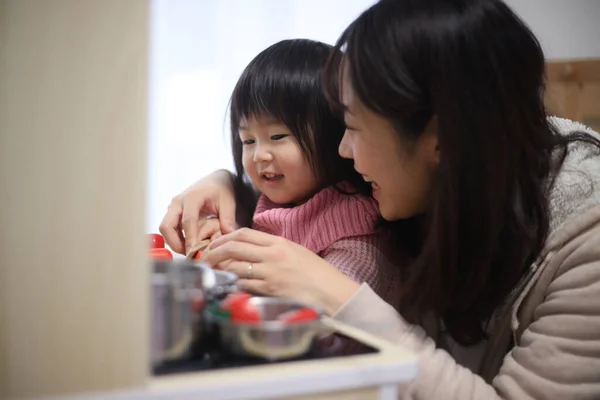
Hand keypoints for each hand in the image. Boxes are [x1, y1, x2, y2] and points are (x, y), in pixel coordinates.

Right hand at [159, 170, 235, 254]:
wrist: (216, 179)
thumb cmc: (222, 189)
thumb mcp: (228, 202)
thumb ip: (228, 218)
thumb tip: (227, 235)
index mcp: (192, 197)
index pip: (187, 221)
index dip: (189, 238)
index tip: (194, 252)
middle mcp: (178, 202)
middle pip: (166, 226)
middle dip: (175, 243)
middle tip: (190, 254)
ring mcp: (173, 207)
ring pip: (165, 229)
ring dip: (174, 242)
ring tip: (191, 251)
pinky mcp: (173, 212)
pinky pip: (169, 228)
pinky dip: (175, 238)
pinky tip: (189, 245)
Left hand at [202, 228, 360, 315]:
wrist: (331, 291)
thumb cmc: (317, 273)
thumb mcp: (296, 252)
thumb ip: (274, 249)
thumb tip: (253, 251)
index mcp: (278, 243)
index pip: (244, 233)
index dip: (225, 237)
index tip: (215, 242)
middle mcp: (272, 255)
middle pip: (234, 246)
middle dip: (215, 251)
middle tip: (206, 257)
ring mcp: (270, 273)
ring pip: (235, 266)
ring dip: (221, 268)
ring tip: (213, 272)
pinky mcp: (270, 290)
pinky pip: (244, 284)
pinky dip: (233, 284)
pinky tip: (228, 285)